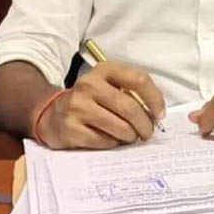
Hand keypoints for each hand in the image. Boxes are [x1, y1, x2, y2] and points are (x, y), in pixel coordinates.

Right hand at [37, 61, 165, 149]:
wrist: (52, 114)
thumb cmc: (90, 101)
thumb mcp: (108, 86)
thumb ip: (131, 93)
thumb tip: (156, 114)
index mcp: (104, 70)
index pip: (139, 79)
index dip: (155, 99)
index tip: (160, 114)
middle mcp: (89, 84)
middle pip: (130, 108)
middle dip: (145, 125)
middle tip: (147, 133)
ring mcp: (78, 106)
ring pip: (119, 127)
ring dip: (131, 136)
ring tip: (130, 136)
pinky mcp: (71, 128)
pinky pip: (104, 141)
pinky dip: (113, 143)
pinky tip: (110, 139)